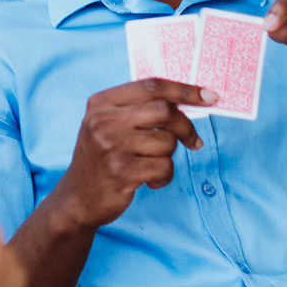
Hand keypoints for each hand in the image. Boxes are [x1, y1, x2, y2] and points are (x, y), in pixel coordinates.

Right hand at [60, 79, 215, 228]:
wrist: (77, 199)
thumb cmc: (100, 159)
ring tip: (152, 165)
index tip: (209, 96)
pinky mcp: (122, 173)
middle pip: (164, 110)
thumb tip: (187, 101)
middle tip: (193, 140)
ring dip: (169, 156)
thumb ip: (137, 109)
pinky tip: (149, 181)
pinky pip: (164, 167)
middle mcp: (103, 122)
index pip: (151, 86)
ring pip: (167, 142)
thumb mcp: (107, 125)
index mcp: (100, 104)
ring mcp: (112, 148)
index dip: (185, 90)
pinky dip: (164, 176)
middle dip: (185, 126)